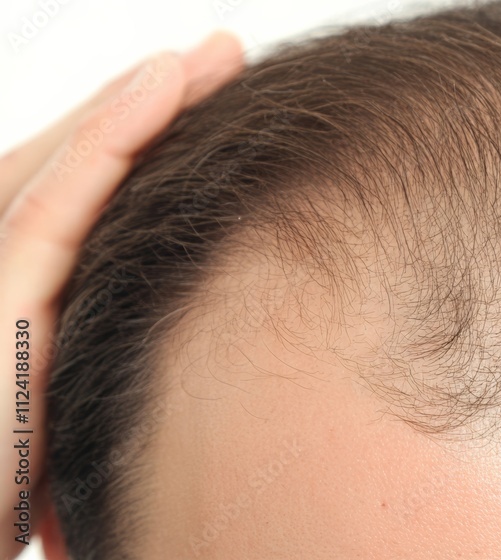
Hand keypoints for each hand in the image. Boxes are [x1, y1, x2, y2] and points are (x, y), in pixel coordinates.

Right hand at [0, 31, 242, 558]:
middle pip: (86, 172)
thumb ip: (140, 353)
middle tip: (223, 61)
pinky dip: (109, 136)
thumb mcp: (106, 408)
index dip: (150, 150)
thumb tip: (233, 340)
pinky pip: (57, 202)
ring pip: (73, 168)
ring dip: (143, 101)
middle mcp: (15, 283)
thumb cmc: (39, 485)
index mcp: (43, 306)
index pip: (96, 204)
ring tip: (211, 55)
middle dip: (154, 110)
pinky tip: (161, 83)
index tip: (219, 111)